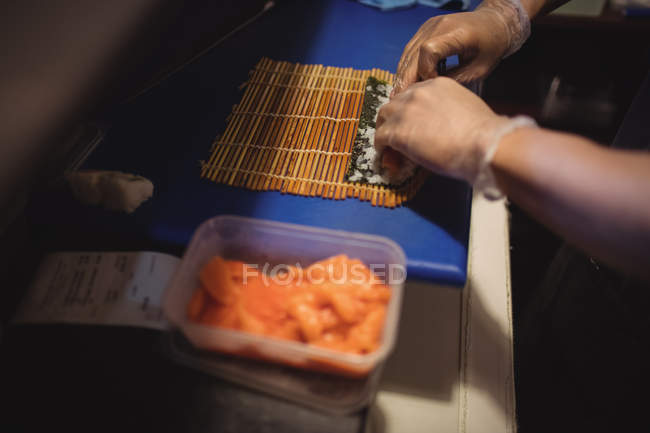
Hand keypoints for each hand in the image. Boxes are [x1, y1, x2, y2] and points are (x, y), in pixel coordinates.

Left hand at [376, 77, 510, 183]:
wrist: (483, 143)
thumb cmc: (482, 134)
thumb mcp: (464, 110)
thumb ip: (447, 112)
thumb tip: (439, 128)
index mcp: (437, 84)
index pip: (414, 93)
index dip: (409, 108)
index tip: (410, 120)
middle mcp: (419, 92)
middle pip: (396, 101)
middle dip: (393, 116)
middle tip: (394, 131)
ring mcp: (406, 110)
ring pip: (384, 116)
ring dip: (384, 128)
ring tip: (387, 143)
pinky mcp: (398, 130)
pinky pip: (381, 136)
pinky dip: (380, 145)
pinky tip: (384, 153)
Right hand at [392, 1, 527, 96]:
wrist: (494, 21)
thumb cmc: (492, 45)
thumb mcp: (480, 69)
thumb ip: (456, 79)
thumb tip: (432, 93)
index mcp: (456, 33)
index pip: (428, 51)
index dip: (426, 71)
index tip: (432, 85)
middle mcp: (438, 25)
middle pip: (413, 53)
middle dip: (405, 78)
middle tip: (398, 99)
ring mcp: (429, 26)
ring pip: (408, 53)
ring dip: (403, 74)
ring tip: (398, 94)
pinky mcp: (425, 29)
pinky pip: (411, 50)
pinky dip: (407, 66)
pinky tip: (406, 82)